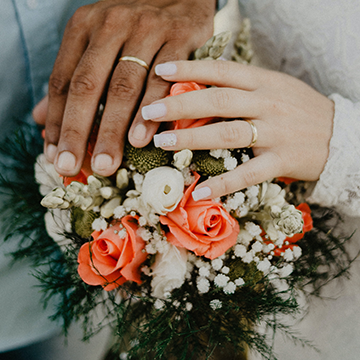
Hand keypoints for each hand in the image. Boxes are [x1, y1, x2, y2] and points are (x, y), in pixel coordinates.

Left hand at [33, 0, 214, 176]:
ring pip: (124, 86)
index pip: (63, 80)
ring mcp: (146, 30)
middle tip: (72, 166)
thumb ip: (71, 77)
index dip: (56, 121)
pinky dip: (151, 111)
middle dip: (78, 131)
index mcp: (84, 27)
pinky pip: (162, 81)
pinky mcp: (178, 39)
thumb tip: (40, 117)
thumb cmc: (135, 26)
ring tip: (106, 162)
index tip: (55, 155)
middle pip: (88, 85)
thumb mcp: (97, 41)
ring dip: (113, 129)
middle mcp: (111, 25)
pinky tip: (142, 139)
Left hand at [141, 60, 333, 199]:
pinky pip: (249, 173)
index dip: (189, 69)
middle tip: (149, 110)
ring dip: (192, 138)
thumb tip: (202, 87)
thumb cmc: (299, 110)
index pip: (221, 70)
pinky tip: (200, 188)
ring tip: (162, 141)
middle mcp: (267, 103)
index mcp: (264, 82)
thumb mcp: (274, 88)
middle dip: (179, 105)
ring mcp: (275, 133)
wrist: (340, 135)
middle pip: (217, 101)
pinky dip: (224, 182)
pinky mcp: (282, 160)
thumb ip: (243, 87)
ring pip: (227, 133)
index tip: (160, 72)